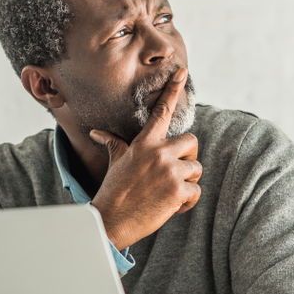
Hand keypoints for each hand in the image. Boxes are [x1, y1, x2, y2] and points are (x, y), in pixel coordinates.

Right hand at [89, 67, 201, 250]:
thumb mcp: (116, 162)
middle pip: (192, 141)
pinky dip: (187, 202)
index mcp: (144, 143)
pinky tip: (172, 207)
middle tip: (174, 172)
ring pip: (196, 169)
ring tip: (168, 193)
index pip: (162, 111)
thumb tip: (96, 132)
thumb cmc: (113, 191)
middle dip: (188, 157)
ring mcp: (169, 171)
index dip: (173, 90)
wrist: (111, 220)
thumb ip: (113, 143)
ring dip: (187, 183)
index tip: (183, 72)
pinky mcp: (177, 190)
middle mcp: (158, 152)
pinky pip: (196, 191)